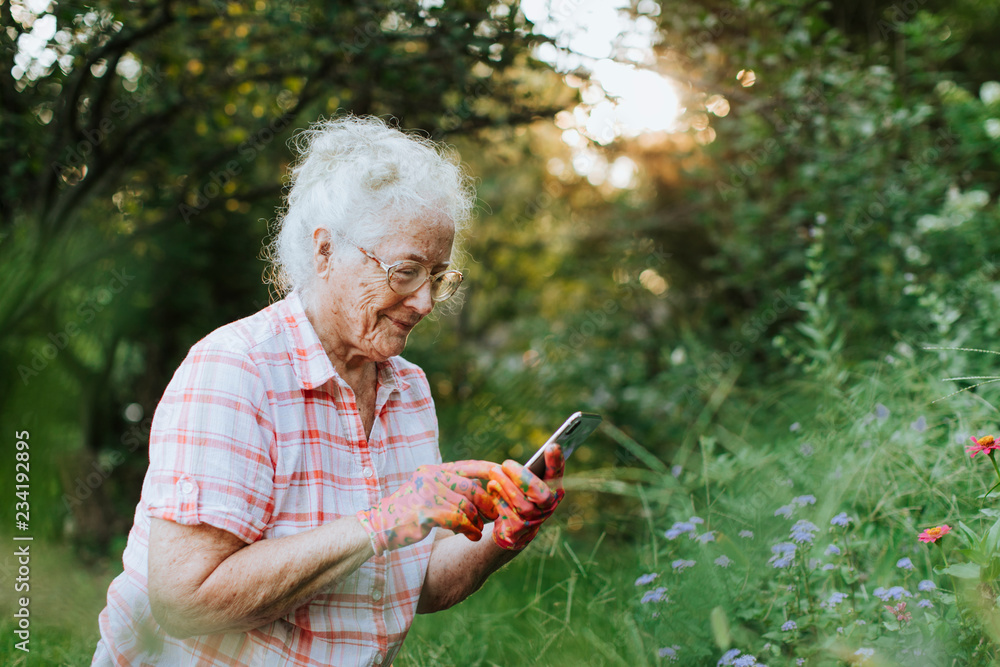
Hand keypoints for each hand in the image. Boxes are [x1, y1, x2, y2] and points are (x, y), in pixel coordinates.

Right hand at [356, 461, 499, 555]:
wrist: (380, 526)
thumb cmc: (410, 512)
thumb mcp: (430, 493)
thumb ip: (453, 489)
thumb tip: (487, 491)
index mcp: (436, 470)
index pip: (472, 466)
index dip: (492, 474)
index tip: (506, 484)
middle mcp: (432, 477)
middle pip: (472, 488)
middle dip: (488, 503)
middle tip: (497, 515)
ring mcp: (427, 492)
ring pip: (466, 507)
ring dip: (477, 522)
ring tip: (478, 531)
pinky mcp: (424, 511)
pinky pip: (457, 520)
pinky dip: (469, 530)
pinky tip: (472, 536)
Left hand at [487, 444, 564, 549]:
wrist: (515, 527)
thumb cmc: (522, 494)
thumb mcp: (530, 481)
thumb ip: (533, 470)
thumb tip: (533, 452)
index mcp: (554, 490)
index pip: (557, 474)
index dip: (556, 461)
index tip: (552, 445)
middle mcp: (548, 507)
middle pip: (540, 494)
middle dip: (522, 477)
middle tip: (506, 463)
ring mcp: (534, 520)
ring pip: (521, 504)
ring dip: (506, 485)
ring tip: (494, 471)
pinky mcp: (517, 530)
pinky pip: (507, 513)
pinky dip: (498, 497)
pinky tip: (491, 486)